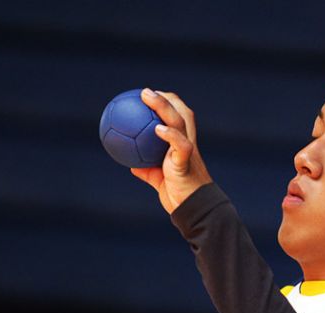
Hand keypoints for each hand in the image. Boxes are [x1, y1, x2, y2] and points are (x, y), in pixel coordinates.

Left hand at [130, 88, 212, 213]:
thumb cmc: (178, 195)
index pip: (179, 116)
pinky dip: (170, 135)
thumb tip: (131, 163)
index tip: (148, 98)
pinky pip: (180, 145)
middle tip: (144, 92)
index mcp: (183, 144)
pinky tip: (157, 129)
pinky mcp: (187, 162)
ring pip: (179, 121)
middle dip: (166, 98)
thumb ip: (148, 169)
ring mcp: (189, 151)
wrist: (194, 209)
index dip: (167, 103)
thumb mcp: (159, 179)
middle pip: (181, 112)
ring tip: (146, 96)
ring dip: (163, 106)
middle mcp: (188, 142)